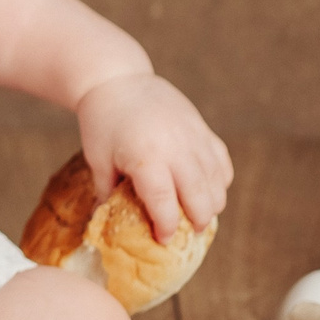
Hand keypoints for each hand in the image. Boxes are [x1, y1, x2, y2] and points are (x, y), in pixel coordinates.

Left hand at [75, 71, 233, 238]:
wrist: (118, 78)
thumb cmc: (102, 121)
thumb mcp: (98, 159)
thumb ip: (107, 192)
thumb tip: (105, 225)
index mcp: (146, 158)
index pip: (165, 204)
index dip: (167, 227)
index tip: (163, 241)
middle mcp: (176, 149)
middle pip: (200, 198)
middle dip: (197, 222)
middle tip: (187, 233)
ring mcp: (193, 137)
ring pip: (217, 182)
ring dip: (212, 204)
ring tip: (199, 215)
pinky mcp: (202, 128)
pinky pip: (222, 162)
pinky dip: (219, 180)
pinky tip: (207, 190)